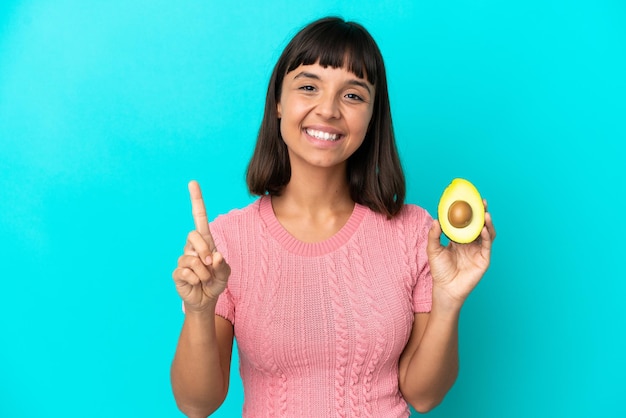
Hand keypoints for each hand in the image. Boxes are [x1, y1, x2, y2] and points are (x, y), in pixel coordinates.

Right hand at [172, 180, 230, 312]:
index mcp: (205, 241)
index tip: (192, 183)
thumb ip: (222, 264)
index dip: (196, 200)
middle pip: (194, 235)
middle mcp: (191, 247)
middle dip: (204, 250)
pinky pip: (186, 272)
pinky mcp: (177, 272)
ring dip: (204, 272)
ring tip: (205, 279)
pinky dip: (196, 280)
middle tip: (210, 264)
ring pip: (192, 259)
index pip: (199, 217)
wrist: (206, 299)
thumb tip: (214, 256)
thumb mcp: (225, 273)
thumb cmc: (216, 281)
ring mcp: (183, 259)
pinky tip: (196, 283)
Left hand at [426, 200, 495, 309]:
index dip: (468, 212)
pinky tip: (483, 228)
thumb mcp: (433, 249)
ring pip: (486, 233)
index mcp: (459, 239)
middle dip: (481, 213)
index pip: (465, 222)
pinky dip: (486, 236)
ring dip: (487, 222)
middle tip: (481, 201)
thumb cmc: (439, 270)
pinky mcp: (483, 259)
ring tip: (485, 213)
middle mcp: (470, 243)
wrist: (446, 288)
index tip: (467, 200)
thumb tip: (436, 220)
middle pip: (478, 225)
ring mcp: (478, 250)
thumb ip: (434, 235)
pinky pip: (486, 245)